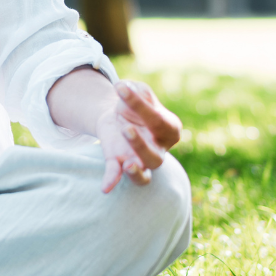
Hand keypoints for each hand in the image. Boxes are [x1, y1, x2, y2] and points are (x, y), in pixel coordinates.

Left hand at [93, 79, 181, 193]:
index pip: (157, 120)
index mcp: (169, 128)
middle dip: (140, 145)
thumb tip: (128, 90)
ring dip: (135, 171)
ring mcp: (140, 160)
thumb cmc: (137, 102)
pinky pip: (116, 175)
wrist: (119, 114)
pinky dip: (111, 181)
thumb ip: (139, 91)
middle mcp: (158, 149)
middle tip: (126, 128)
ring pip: (143, 174)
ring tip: (127, 165)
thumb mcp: (140, 91)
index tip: (120, 87)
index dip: (139, 103)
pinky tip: (105, 188)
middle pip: (155, 156)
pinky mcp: (119, 162)